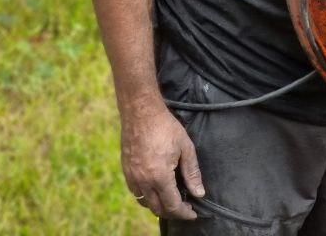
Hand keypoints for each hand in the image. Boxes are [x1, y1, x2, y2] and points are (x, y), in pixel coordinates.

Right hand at [121, 103, 204, 219]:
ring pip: (145, 203)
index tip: (193, 213)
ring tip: (172, 200)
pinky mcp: (126, 171)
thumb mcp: (186, 148)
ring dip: (159, 206)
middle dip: (173, 212)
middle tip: (185, 207)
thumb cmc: (165, 127)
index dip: (184, 212)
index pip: (172, 205)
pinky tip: (156, 190)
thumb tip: (199, 193)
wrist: (141, 112)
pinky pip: (136, 193)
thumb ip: (192, 173)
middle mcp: (143, 181)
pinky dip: (147, 197)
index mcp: (159, 176)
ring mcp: (132, 177)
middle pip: (158, 208)